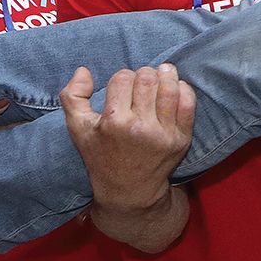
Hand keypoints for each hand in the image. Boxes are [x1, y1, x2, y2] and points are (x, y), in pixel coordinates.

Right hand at [62, 65, 194, 211]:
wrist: (129, 190)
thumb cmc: (101, 155)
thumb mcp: (78, 128)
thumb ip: (72, 96)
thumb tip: (83, 70)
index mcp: (113, 123)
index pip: (123, 78)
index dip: (121, 77)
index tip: (121, 86)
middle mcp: (140, 128)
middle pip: (147, 79)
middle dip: (143, 74)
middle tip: (142, 79)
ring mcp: (163, 134)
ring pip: (169, 88)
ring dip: (166, 75)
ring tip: (163, 72)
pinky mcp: (181, 139)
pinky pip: (188, 104)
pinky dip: (183, 89)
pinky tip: (175, 87)